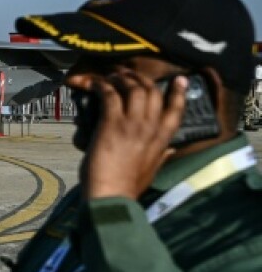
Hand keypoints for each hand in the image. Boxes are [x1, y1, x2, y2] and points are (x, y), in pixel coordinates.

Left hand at [73, 70, 185, 199]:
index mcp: (163, 141)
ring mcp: (132, 125)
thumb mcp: (153, 170)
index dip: (178, 93)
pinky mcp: (112, 124)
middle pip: (152, 92)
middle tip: (126, 75)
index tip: (179, 79)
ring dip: (120, 79)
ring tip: (109, 77)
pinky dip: (100, 85)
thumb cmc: (127, 186)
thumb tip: (170, 149)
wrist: (112, 197)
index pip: (177, 111)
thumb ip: (162, 155)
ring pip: (134, 88)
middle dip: (139, 79)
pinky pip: (109, 95)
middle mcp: (151, 129)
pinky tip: (93, 84)